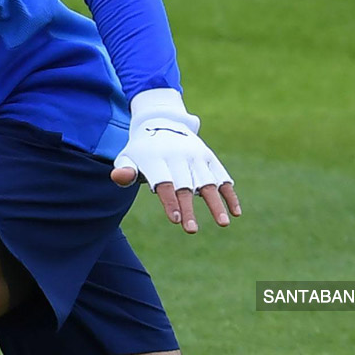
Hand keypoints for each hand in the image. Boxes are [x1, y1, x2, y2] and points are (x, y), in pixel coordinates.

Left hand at [110, 88, 240, 233]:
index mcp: (156, 158)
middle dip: (188, 208)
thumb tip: (118, 177)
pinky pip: (222, 176)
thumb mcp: (128, 157)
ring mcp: (196, 156)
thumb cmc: (142, 152)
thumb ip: (124, 170)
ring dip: (215, 203)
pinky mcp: (209, 158)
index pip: (163, 181)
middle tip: (191, 230)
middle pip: (185, 185)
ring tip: (223, 223)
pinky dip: (230, 194)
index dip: (169, 200)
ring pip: (207, 182)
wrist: (162, 123)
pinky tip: (235, 212)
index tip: (175, 220)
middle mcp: (178, 155)